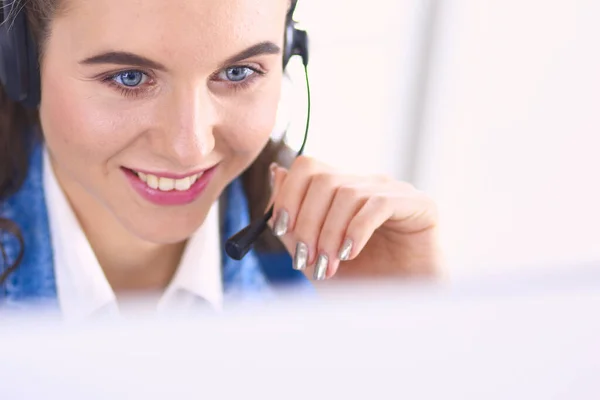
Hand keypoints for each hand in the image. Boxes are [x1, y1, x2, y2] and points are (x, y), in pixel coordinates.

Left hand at [268, 156, 440, 280]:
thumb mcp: (314, 255)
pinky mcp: (419, 204)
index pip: (308, 168)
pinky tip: (350, 254)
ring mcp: (394, 191)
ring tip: (328, 266)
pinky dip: (356, 230)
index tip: (280, 229)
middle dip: (307, 222)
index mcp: (343, 191)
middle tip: (305, 260)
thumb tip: (277, 173)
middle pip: (323, 179)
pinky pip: (379, 204)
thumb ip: (294, 220)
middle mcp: (367, 184)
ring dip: (329, 234)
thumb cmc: (361, 282)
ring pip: (347, 194)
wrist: (404, 308)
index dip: (288, 195)